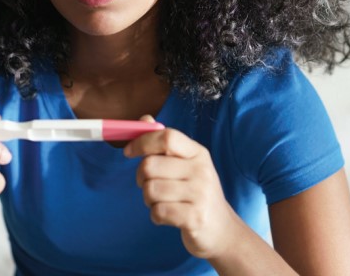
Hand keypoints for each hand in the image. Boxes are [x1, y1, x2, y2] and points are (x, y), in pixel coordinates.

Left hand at [124, 116, 241, 259]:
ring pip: (150, 190)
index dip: (142, 142)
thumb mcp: (187, 165)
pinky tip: (168, 216)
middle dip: (141, 178)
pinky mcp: (194, 217)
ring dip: (148, 200)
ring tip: (162, 202)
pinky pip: (158, 212)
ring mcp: (200, 194)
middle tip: (149, 185)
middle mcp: (201, 170)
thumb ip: (166, 144)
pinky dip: (156, 216)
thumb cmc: (197, 194)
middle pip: (150, 165)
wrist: (221, 229)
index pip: (167, 137)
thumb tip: (144, 119)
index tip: (129, 152)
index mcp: (198, 153)